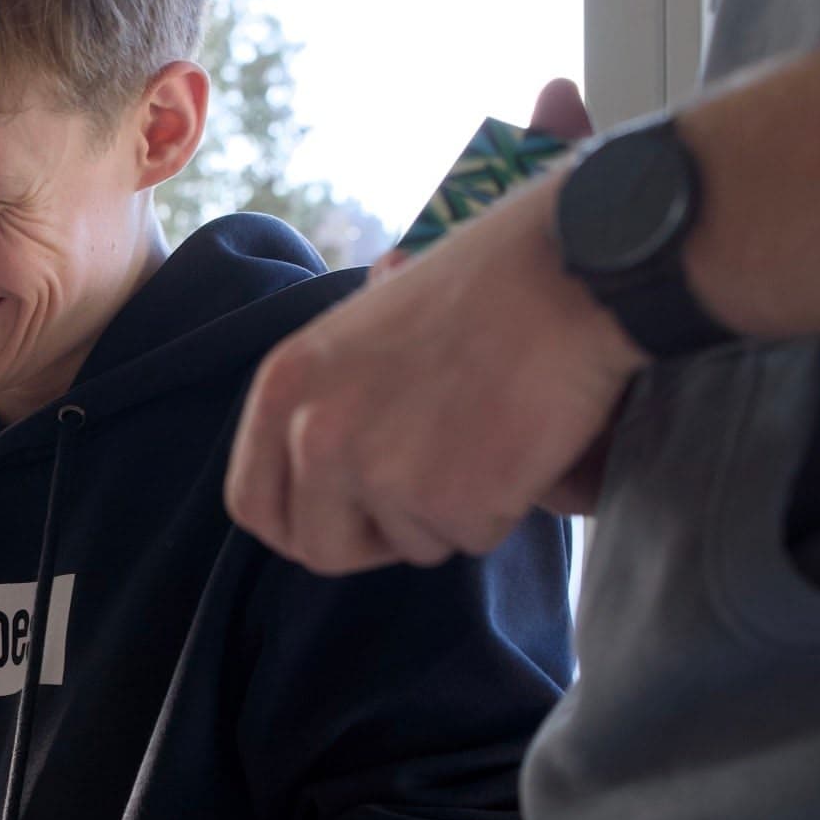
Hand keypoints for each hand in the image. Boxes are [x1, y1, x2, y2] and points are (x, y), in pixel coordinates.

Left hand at [225, 165, 644, 572]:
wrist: (568, 271)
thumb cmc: (477, 289)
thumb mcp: (358, 332)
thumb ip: (324, 405)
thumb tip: (310, 469)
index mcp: (285, 387)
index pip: (251, 505)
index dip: (300, 522)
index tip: (343, 518)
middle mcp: (318, 435)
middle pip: (318, 547)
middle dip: (374, 538)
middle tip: (427, 494)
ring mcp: (383, 474)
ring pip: (407, 546)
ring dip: (449, 512)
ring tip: (484, 431)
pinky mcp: (455, 502)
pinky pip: (472, 539)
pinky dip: (502, 507)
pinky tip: (518, 440)